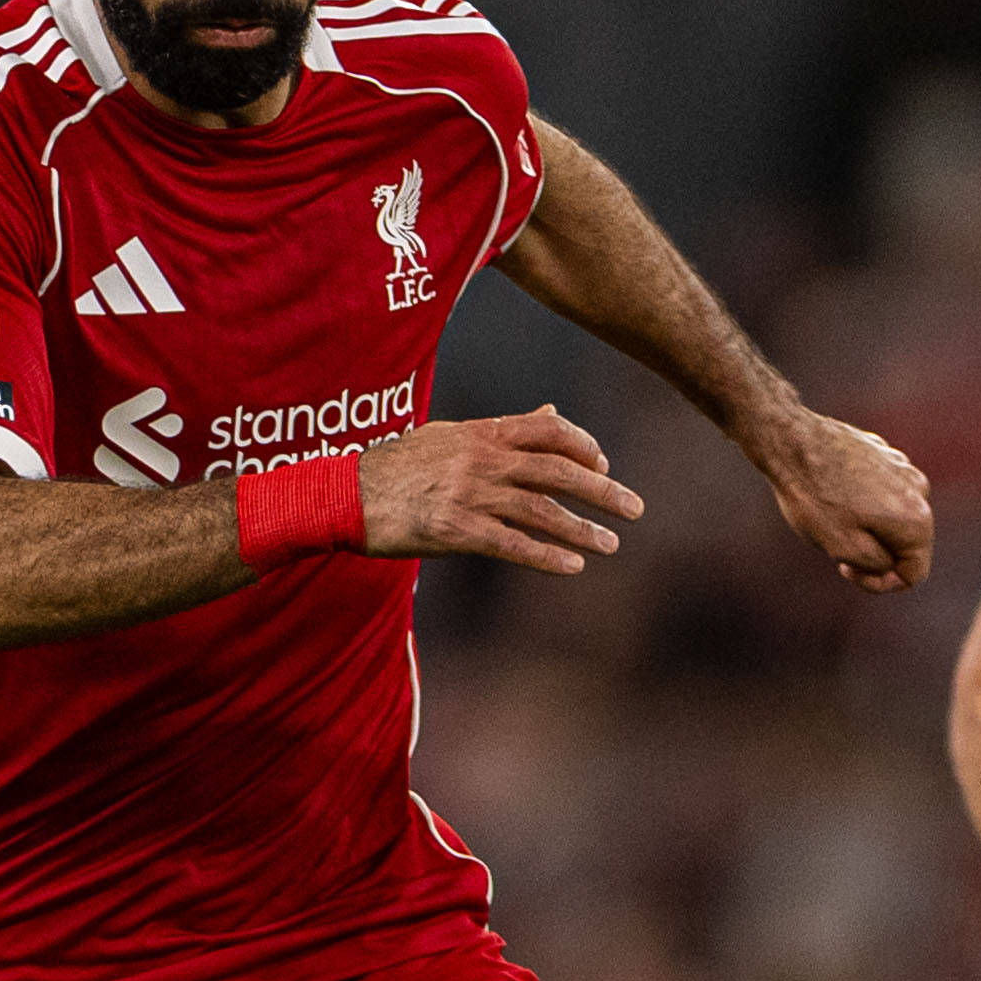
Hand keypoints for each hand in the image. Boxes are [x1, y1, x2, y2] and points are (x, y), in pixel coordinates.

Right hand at [357, 407, 642, 574]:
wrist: (345, 494)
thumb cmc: (399, 466)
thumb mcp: (453, 435)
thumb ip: (504, 428)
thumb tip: (550, 413)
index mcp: (482, 433)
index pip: (549, 430)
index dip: (584, 446)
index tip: (605, 464)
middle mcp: (482, 460)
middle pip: (558, 471)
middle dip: (602, 490)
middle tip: (635, 508)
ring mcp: (470, 495)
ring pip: (541, 511)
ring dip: (582, 530)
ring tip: (612, 544)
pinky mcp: (455, 530)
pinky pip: (512, 544)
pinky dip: (546, 556)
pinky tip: (572, 567)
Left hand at [757, 406, 933, 592]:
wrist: (791, 441)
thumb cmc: (813, 497)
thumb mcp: (842, 549)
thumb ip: (877, 566)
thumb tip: (890, 563)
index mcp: (916, 519)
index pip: (913, 574)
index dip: (881, 584)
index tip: (847, 570)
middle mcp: (920, 491)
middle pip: (906, 545)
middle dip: (874, 554)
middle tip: (835, 548)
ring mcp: (904, 469)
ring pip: (894, 518)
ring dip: (868, 528)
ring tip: (832, 518)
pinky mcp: (886, 455)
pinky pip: (883, 494)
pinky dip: (863, 504)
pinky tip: (832, 494)